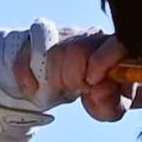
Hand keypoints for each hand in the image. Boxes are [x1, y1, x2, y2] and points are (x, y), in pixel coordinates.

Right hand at [0, 23, 129, 141]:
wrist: (84, 87)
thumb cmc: (101, 96)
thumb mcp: (112, 108)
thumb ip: (110, 104)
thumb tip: (98, 90)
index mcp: (116, 49)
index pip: (115, 43)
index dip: (102, 61)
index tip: (90, 84)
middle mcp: (91, 34)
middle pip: (78, 47)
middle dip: (72, 76)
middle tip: (73, 91)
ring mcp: (64, 32)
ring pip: (52, 47)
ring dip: (50, 74)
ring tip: (56, 88)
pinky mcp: (38, 35)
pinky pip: (25, 49)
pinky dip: (25, 72)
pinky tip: (31, 87)